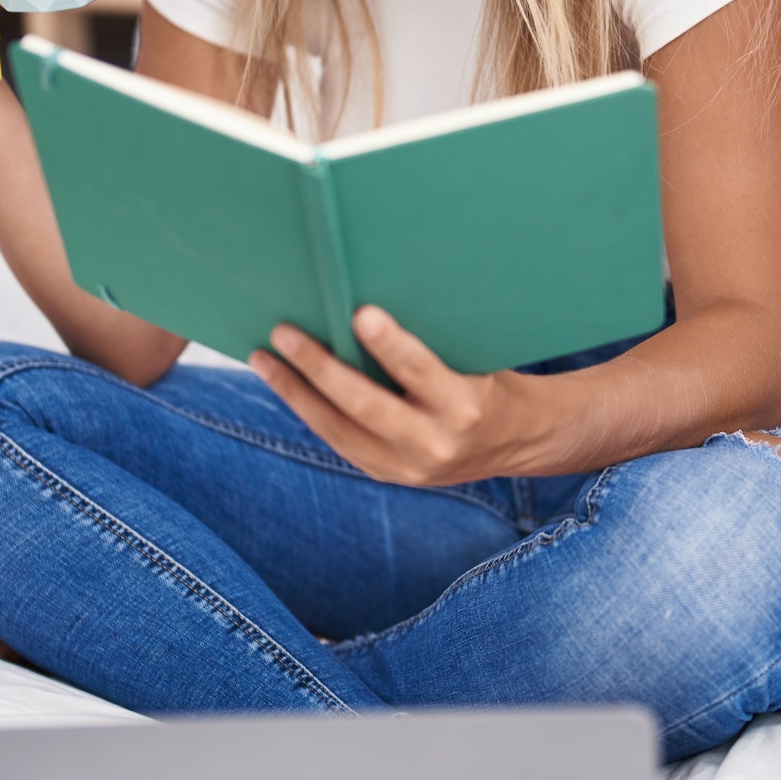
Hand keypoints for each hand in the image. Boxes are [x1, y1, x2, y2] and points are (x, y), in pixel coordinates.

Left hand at [251, 307, 540, 486]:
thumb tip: (364, 305)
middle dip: (318, 367)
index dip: (389, 344)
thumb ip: (430, 344)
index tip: (359, 312)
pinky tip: (286, 383)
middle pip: (364, 405)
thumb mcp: (477, 357)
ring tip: (264, 358)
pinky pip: (339, 441)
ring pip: (338, 429)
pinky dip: (309, 410)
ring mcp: (407, 468)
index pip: (420, 371)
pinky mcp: (387, 475)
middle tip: (283, 332)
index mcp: (464, 405)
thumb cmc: (491, 377)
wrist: (517, 439)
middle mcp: (434, 443)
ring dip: (295, 392)